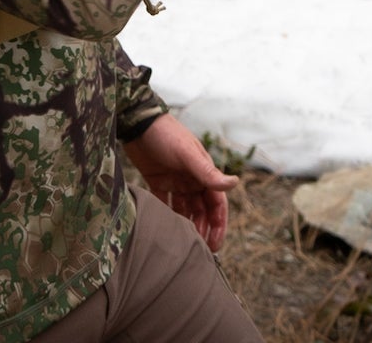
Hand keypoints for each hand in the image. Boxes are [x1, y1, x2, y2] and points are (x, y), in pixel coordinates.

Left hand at [123, 113, 236, 251]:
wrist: (137, 122)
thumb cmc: (166, 135)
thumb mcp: (188, 154)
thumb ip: (208, 172)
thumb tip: (234, 183)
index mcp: (203, 172)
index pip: (216, 204)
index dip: (218, 225)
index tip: (215, 245)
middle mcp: (191, 178)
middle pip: (201, 210)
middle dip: (203, 229)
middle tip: (198, 250)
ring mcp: (175, 180)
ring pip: (184, 209)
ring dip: (185, 224)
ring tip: (182, 243)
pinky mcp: (156, 180)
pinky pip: (163, 202)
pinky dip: (165, 214)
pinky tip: (163, 229)